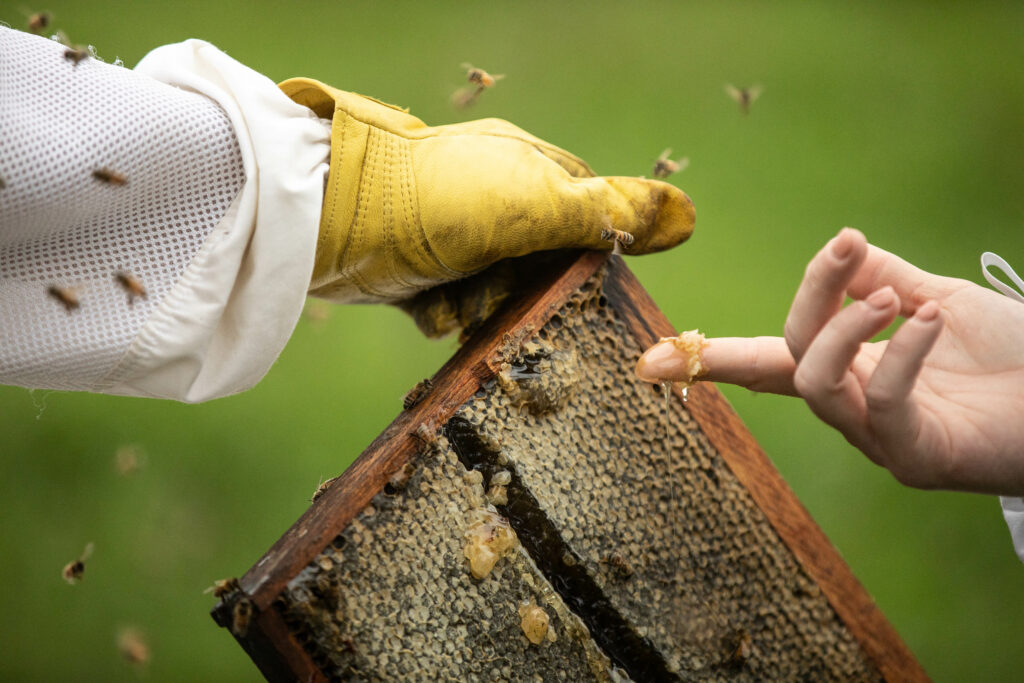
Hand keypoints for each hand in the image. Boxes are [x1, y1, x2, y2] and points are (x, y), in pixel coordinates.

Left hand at [279, 78, 694, 334]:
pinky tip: (429, 303)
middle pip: (546, 264)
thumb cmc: (437, 202)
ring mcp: (459, 235)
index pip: (590, 213)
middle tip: (500, 285)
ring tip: (453, 292)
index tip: (576, 278)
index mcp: (530, 167)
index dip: (588, 252)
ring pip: (503, 294)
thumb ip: (606, 213)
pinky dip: (448, 314)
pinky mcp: (425, 271)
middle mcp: (498, 198)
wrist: (330, 222)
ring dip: (482, 306)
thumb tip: (686, 217)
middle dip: (524, 288)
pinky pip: (461, 309)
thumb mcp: (532, 203)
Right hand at [646, 228, 1023, 495]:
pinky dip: (901, 352)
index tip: (649, 359)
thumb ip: (886, 280)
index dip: (708, 356)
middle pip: (791, 351)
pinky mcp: (913, 457)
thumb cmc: (1017, 356)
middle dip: (812, 296)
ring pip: (816, 382)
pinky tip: (933, 319)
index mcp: (851, 369)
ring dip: (845, 328)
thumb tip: (842, 252)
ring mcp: (878, 436)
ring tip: (895, 298)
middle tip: (850, 248)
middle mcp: (851, 406)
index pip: (767, 360)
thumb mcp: (943, 298)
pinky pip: (880, 402)